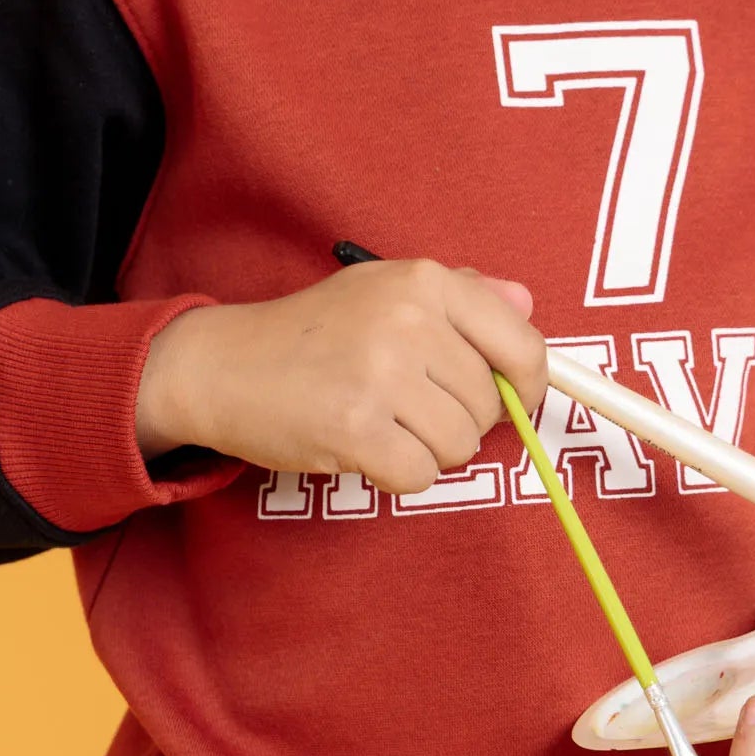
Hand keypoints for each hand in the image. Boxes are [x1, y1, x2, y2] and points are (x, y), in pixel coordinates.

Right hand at [134, 258, 545, 494]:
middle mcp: (408, 319)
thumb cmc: (313, 331)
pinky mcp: (356, 428)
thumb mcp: (384, 289)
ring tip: (386, 423)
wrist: (224, 364)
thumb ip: (463, 295)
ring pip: (460, 445)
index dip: (530, 383)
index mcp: (424, 280)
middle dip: (462, 420)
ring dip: (430, 449)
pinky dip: (399, 474)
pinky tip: (367, 446)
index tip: (517, 398)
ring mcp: (382, 374)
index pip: (521, 342)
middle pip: (490, 404)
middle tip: (411, 407)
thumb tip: (526, 307)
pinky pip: (420, 475)